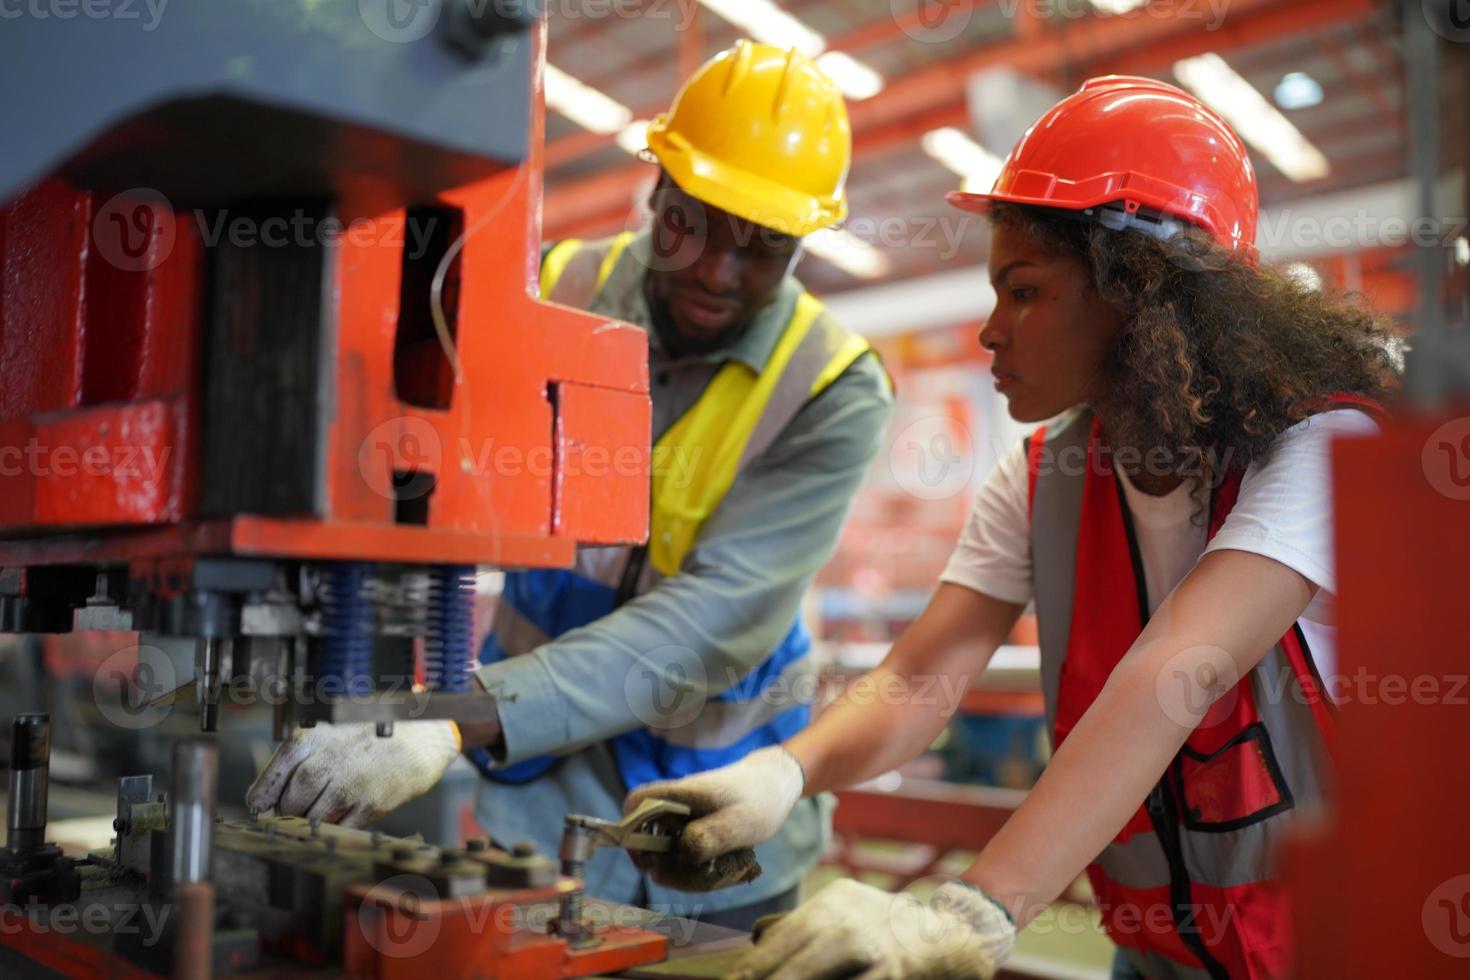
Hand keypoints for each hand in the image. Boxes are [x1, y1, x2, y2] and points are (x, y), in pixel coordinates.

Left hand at [245, 721, 459, 827]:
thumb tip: (267, 805)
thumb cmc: (370, 733)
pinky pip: (341, 828)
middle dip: (292, 812)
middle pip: (289, 805)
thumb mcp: (329, 733)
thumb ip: (299, 762)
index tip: (264, 809)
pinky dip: (340, 826)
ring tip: (331, 805)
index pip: (268, 782)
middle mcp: (326, 760)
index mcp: (310, 739)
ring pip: (312, 820)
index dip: (263, 801)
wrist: (423, 733)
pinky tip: (349, 810)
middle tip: (305, 805)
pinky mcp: (371, 804)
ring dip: (315, 821)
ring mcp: (349, 784)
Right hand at [622, 745, 803, 890]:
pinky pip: (689, 856)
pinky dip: (704, 868)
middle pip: (651, 840)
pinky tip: (731, 867)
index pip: (636, 803)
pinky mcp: (696, 831)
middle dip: (671, 867)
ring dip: (693, 872)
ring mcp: (686, 820)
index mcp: (680, 795)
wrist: (775, 785)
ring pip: (671, 854)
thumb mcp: (738, 823)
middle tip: (702, 876)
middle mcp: (677, 807)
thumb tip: (679, 853)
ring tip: (729, 869)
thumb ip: (707, 838)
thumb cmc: (758, 799)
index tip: (646, 860)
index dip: (630, 830)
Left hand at [730, 878, 1014, 979]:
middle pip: (788, 961)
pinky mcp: (889, 973)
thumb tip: (755, 939)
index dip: (750, 969)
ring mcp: (869, 947)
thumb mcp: (846, 908)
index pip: (776, 938)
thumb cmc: (890, 929)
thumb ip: (802, 924)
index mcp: (832, 902)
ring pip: (808, 975)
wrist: (955, 935)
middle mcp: (846, 920)